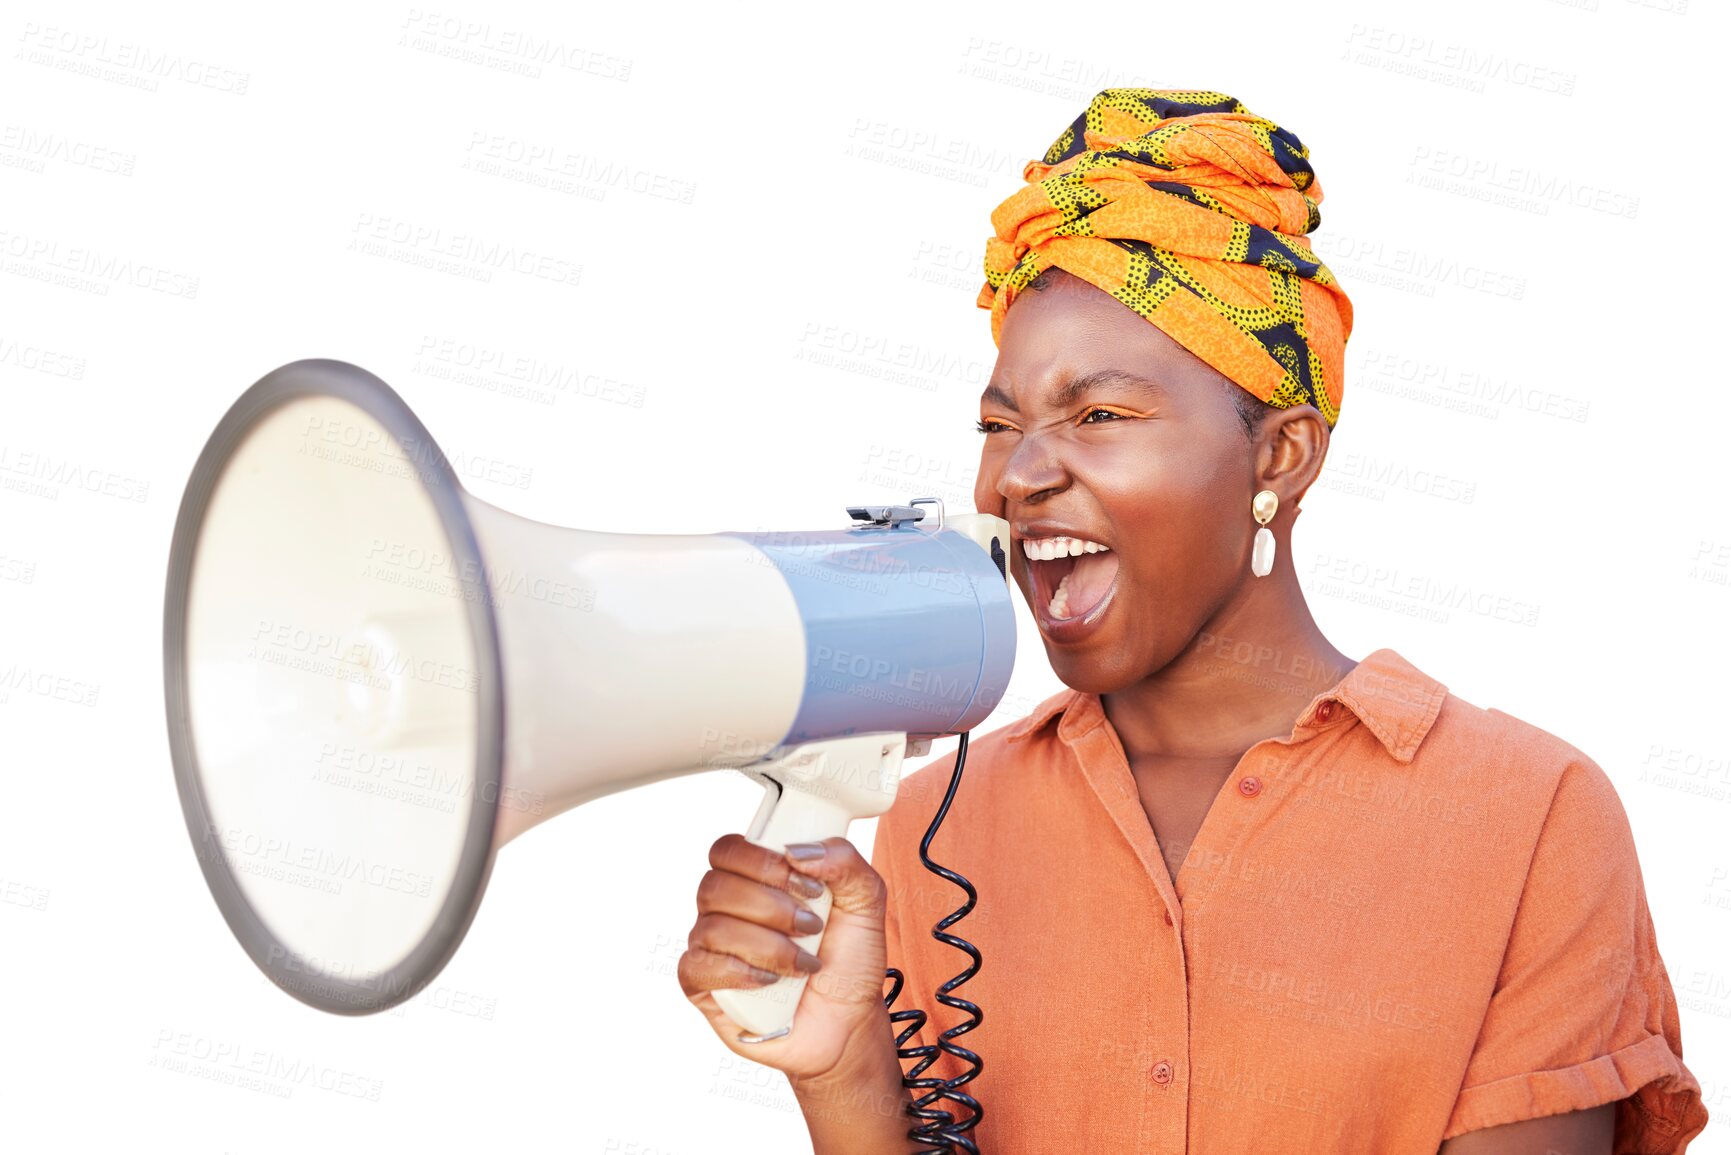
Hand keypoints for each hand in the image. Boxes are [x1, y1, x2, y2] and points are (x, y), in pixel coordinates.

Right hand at [679, 834, 892, 1082]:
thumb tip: (797, 849)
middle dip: (770, 906)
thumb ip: (844, 860)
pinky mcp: (705, 988)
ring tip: (805, 963)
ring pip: (710, 928)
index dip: (761, 861)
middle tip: (812, 926)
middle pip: (715, 886)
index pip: (728, 850)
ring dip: (767, 946)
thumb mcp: (866, 901)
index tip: (809, 885)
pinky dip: (738, 972)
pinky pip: (696, 967)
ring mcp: (712, 948)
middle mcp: (727, 909)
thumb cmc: (851, 959)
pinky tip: (771, 981)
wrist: (851, 1021)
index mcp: (755, 880)